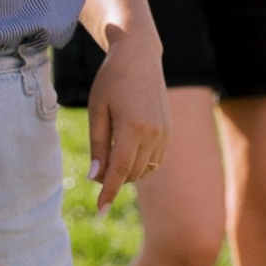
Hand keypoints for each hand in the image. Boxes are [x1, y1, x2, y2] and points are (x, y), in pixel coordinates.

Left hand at [84, 23, 168, 208]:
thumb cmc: (111, 80)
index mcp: (133, 127)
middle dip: (114, 178)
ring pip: (145, 169)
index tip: (100, 210)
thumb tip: (96, 177)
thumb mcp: (97, 110)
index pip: (120, 170)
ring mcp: (164, 132)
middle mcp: (154, 133)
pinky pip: (154, 160)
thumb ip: (98, 145)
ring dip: (128, 171)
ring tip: (111, 153)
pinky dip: (140, 162)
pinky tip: (127, 148)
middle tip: (97, 168)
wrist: (139, 55)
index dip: (108, 192)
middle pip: (132, 173)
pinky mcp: (168, 130)